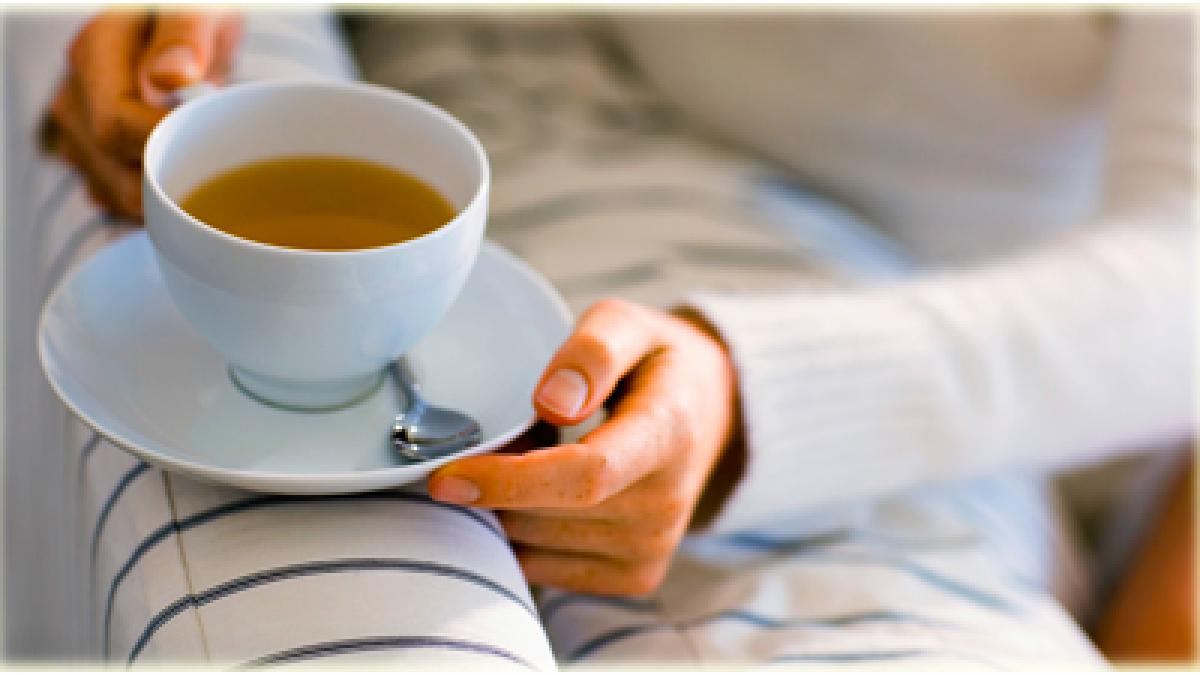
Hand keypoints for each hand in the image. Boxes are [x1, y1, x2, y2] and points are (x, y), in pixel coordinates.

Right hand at [46, 9, 241, 218]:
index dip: (166, 142)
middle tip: (217, 151)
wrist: (189, 31)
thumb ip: (185, 35)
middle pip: (114, 165)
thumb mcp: (200, 9)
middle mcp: (75, 95)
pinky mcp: (92, 158)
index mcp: (94, 51)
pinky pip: (119, 200)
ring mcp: (78, 132)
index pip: (117, 123)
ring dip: (167, 191)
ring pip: (116, 192)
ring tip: (201, 157)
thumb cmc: (196, 15)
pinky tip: (184, 171)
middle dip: (172, 171)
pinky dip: (157, 200)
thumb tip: (170, 77)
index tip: (210, 138)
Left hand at [429, 299, 742, 595]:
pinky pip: (544, 570)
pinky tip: (542, 495)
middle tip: (502, 435)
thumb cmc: (656, 362)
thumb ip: (592, 352)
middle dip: (497, 481)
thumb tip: (549, 403)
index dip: (509, 481)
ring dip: (507, 507)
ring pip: (535, 545)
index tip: (444, 477)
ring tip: (531, 458)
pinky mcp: (636, 577)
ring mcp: (652, 548)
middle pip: (546, 514)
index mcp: (668, 434)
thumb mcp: (629, 325)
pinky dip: (523, 535)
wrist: (710, 414)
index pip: (585, 474)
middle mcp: (666, 502)